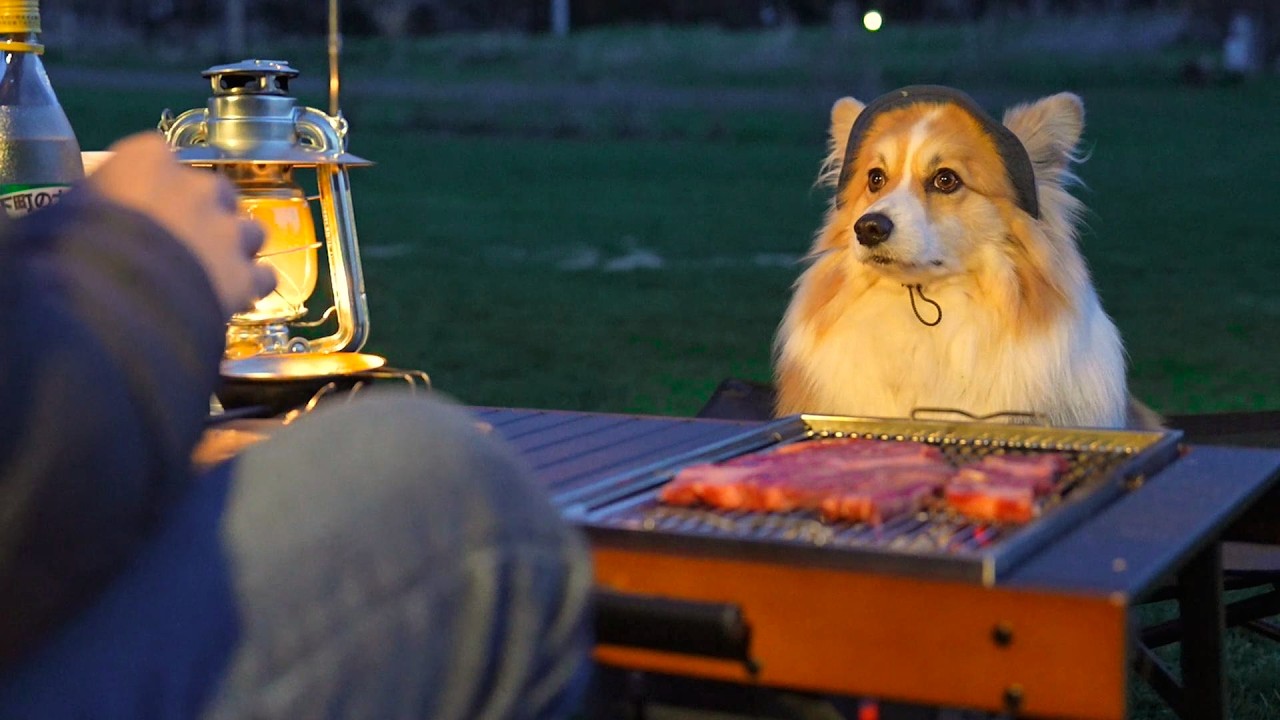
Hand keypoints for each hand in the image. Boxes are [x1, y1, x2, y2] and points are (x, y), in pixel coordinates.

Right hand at [86, 132, 275, 317]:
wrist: (108, 299)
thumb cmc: (67, 249)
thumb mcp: (59, 212)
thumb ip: (85, 204)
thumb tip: (74, 216)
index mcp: (147, 160)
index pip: (159, 157)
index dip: (154, 185)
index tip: (143, 206)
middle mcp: (197, 187)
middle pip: (215, 193)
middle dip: (205, 213)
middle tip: (183, 241)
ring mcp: (227, 230)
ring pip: (249, 231)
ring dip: (235, 247)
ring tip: (213, 272)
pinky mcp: (246, 275)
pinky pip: (262, 275)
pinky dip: (251, 285)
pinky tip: (236, 300)